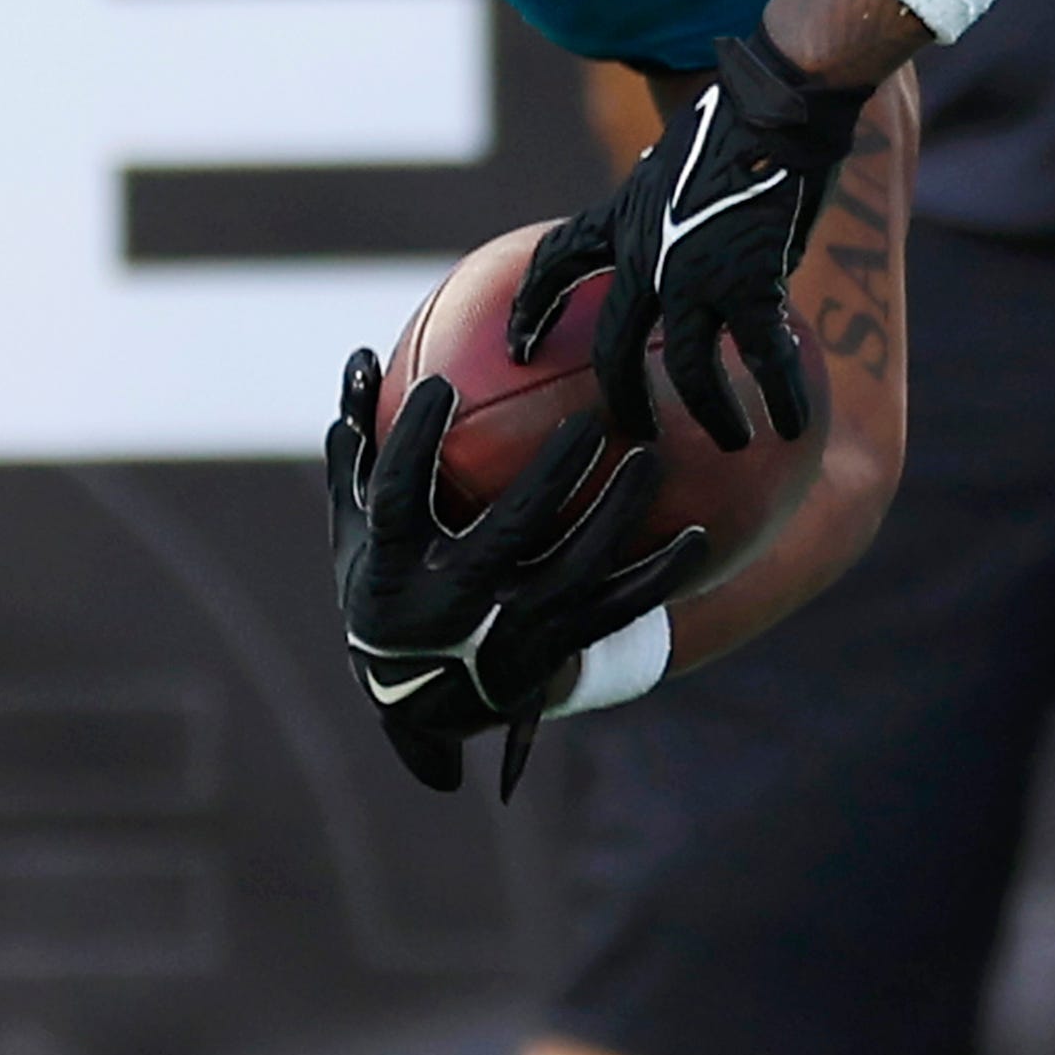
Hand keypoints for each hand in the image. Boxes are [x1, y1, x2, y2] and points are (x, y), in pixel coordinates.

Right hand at [327, 349, 704, 795]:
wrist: (419, 696)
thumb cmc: (387, 583)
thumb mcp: (355, 529)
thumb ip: (357, 450)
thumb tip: (360, 358)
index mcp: (391, 567)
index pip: (396, 496)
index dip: (412, 442)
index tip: (439, 386)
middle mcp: (450, 603)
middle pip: (507, 533)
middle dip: (549, 477)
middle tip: (589, 421)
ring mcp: (506, 632)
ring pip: (573, 570)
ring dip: (614, 515)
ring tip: (649, 461)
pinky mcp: (551, 652)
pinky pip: (615, 610)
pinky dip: (659, 576)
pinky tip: (699, 536)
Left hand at [509, 29, 864, 452]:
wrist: (776, 100)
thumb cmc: (740, 116)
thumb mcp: (677, 157)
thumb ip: (674, 207)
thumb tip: (698, 236)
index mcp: (622, 216)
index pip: (554, 261)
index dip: (532, 307)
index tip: (518, 347)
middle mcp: (646, 253)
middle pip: (614, 347)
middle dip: (623, 401)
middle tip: (637, 435)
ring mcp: (694, 272)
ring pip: (688, 369)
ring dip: (711, 413)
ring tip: (733, 440)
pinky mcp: (749, 281)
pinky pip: (763, 357)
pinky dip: (781, 395)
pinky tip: (794, 422)